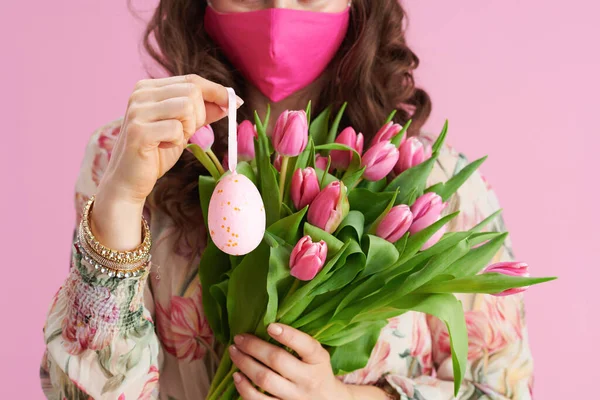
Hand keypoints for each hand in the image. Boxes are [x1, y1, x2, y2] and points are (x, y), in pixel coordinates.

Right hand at [91, 75, 241, 249]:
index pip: (192, 80)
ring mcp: (138, 111)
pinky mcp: (138, 131)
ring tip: (172, 139)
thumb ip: (203, 112)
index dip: (216, 90)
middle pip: (192, 91)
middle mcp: (140, 94)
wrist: (129, 181)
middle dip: (200, 115)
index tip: (235, 102)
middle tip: (187, 132)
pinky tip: (162, 147)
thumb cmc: (157, 152)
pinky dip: (176, 141)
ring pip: (186, 107)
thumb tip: (230, 100)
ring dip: (187, 128)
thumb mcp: (184, 128)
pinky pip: (176, 129)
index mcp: (149, 88)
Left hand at [230, 324, 389, 399]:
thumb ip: (300, 343)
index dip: (288, 335)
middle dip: (254, 346)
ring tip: (233, 351)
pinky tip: (237, 376)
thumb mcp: (317, 356)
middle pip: (278, 360)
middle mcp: (308, 379)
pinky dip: (244, 388)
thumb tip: (268, 324)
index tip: (270, 326)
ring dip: (244, 363)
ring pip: (264, 379)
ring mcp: (295, 397)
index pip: (306, 346)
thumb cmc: (317, 372)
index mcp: (318, 360)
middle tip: (239, 338)